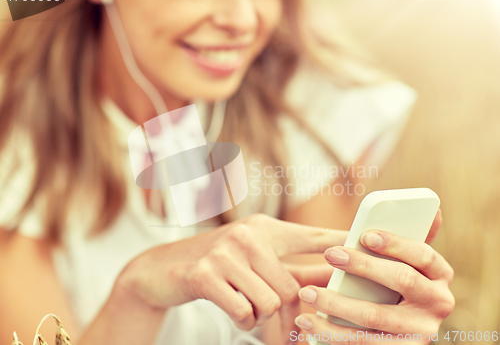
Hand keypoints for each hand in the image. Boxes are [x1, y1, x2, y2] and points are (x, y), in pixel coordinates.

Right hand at [116, 214, 346, 343]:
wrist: (162, 269)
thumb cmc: (216, 264)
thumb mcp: (251, 258)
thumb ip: (288, 266)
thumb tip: (331, 276)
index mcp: (264, 228)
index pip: (312, 235)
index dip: (341, 242)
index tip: (367, 246)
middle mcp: (248, 235)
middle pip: (293, 287)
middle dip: (288, 314)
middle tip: (278, 325)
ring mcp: (226, 253)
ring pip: (271, 302)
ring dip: (261, 317)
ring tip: (246, 307)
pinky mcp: (206, 274)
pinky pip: (244, 311)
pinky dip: (243, 321)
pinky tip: (232, 309)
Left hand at [294, 216, 453, 343]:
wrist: (394, 332)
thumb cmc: (392, 284)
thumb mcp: (405, 264)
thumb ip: (407, 242)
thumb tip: (433, 211)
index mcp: (440, 276)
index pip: (424, 254)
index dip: (396, 243)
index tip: (365, 235)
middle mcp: (438, 304)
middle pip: (402, 281)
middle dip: (363, 266)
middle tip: (331, 255)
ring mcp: (420, 333)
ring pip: (376, 316)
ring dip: (336, 303)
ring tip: (307, 292)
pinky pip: (362, 343)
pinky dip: (330, 332)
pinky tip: (307, 321)